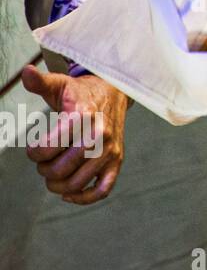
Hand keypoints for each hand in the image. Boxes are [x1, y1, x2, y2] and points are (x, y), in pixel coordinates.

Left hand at [21, 66, 129, 204]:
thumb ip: (40, 81)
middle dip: (44, 170)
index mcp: (83, 116)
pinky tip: (70, 195)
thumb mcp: (60, 84)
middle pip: (61, 169)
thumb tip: (26, 72)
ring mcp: (111, 150)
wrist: (114, 93)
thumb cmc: (81, 92)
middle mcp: (100, 135)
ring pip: (78, 182)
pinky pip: (103, 189)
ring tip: (53, 176)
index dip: (34, 153)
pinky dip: (85, 198)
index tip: (33, 149)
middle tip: (43, 163)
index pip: (48, 148)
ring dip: (58, 186)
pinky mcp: (117, 161)